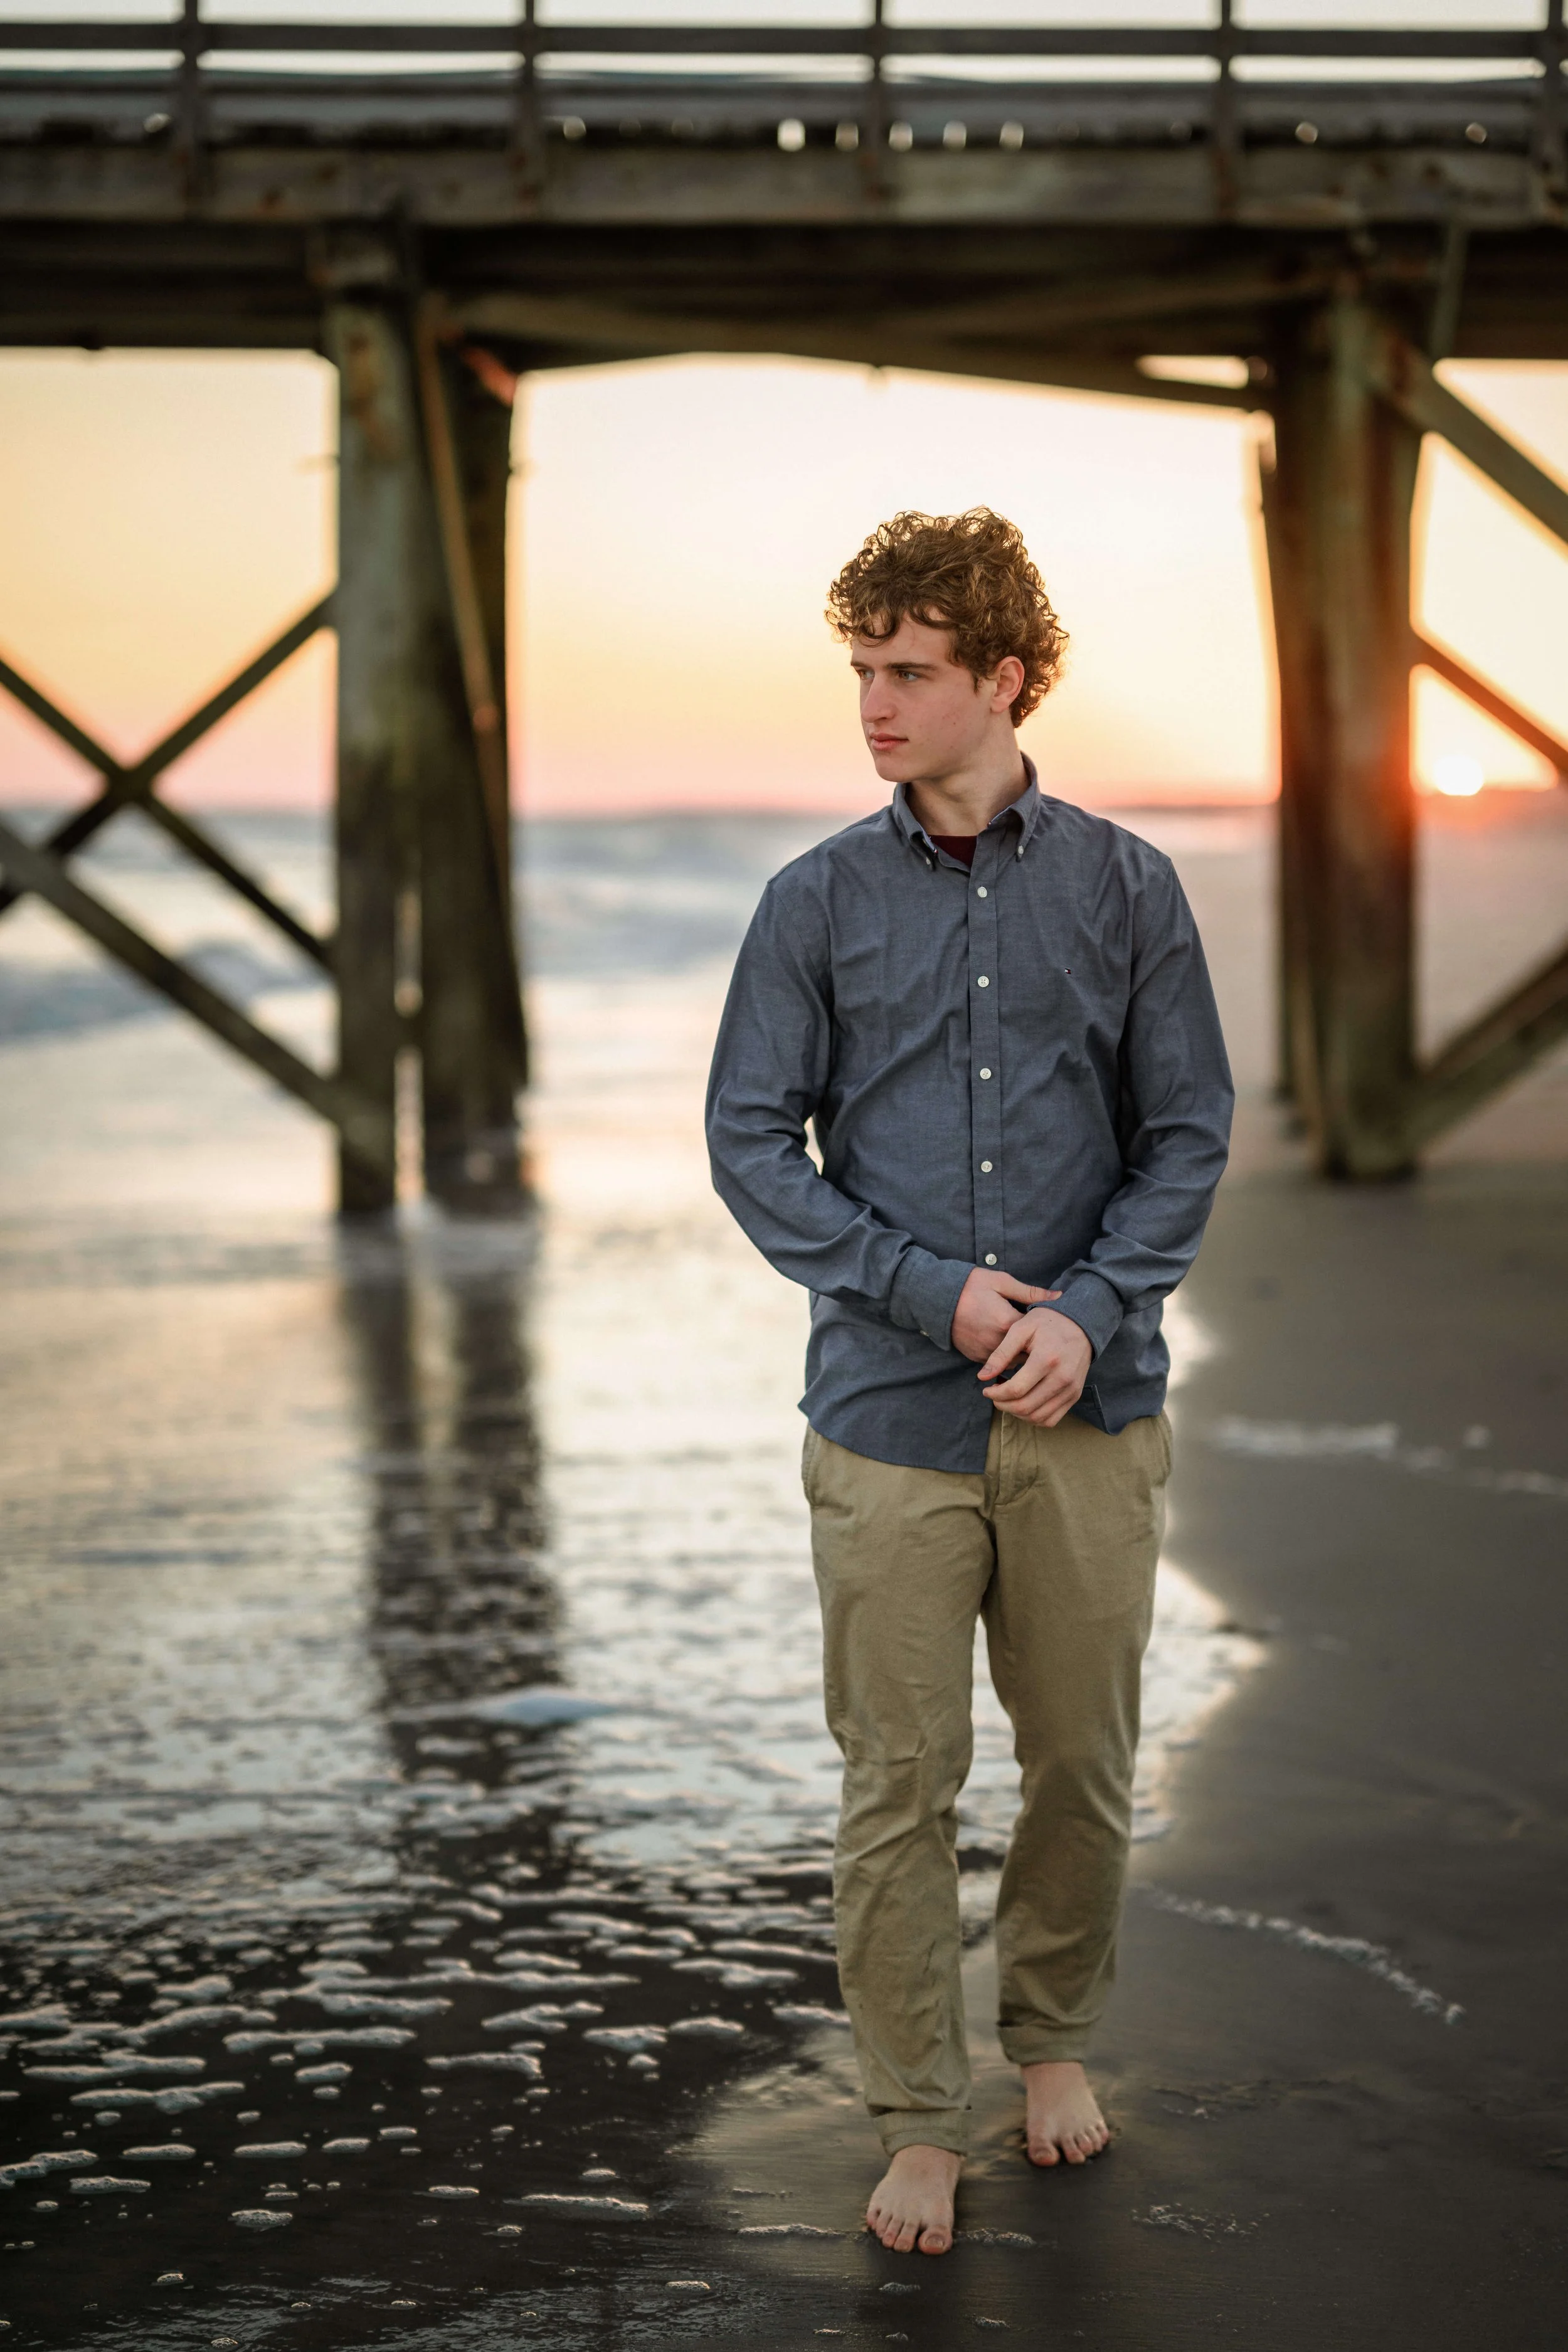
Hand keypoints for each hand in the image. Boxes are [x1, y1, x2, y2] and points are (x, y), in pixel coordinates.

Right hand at [951, 1266, 1058, 1363]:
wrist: (936, 1298)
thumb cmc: (971, 1285)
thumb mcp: (1002, 1282)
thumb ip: (1031, 1293)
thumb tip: (1059, 1297)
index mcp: (1007, 1322)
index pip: (1037, 1336)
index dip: (1044, 1331)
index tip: (1048, 1325)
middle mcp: (997, 1342)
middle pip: (1027, 1353)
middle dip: (1034, 1347)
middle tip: (1039, 1338)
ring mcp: (985, 1352)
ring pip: (1013, 1363)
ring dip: (1019, 1355)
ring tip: (1022, 1342)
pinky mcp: (975, 1357)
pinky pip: (997, 1364)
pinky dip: (1003, 1358)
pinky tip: (1005, 1345)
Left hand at [978, 1307, 1091, 1426]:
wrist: (1080, 1324)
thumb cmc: (1046, 1323)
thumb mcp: (1020, 1330)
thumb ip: (1000, 1354)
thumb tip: (982, 1377)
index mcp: (1046, 1359)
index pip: (1016, 1390)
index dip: (996, 1394)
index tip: (986, 1389)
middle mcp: (1062, 1378)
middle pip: (1025, 1407)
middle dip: (1003, 1405)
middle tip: (994, 1395)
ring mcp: (1071, 1389)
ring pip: (1037, 1417)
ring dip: (1016, 1413)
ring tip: (1007, 1399)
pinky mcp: (1074, 1396)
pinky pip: (1051, 1419)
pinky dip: (1033, 1417)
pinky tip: (1024, 1403)